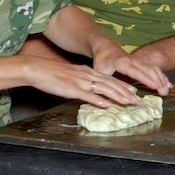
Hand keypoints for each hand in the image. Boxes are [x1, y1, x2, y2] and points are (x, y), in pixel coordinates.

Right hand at [22, 56, 140, 106]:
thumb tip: (89, 90)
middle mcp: (87, 76)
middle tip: (136, 99)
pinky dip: (99, 100)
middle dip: (125, 92)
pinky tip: (107, 105)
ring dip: (118, 96)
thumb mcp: (71, 76)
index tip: (133, 90)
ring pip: (104, 89)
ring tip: (128, 102)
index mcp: (87, 72)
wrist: (38, 69)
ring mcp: (81, 82)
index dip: (122, 85)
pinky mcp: (72, 89)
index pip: (108, 79)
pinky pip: (88, 95)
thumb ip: (82, 82)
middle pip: (110, 84)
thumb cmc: (52, 74)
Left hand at [91, 41, 171, 95]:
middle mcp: (133, 61)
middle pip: (148, 70)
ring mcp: (138, 61)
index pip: (136, 72)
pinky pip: (154, 68)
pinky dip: (161, 76)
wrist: (105, 47)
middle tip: (164, 93)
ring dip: (161, 79)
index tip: (154, 86)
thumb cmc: (101, 60)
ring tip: (167, 91)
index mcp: (122, 62)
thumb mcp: (99, 71)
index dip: (145, 79)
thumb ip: (103, 83)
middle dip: (158, 81)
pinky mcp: (141, 63)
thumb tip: (105, 96)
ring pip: (153, 69)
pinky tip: (168, 84)